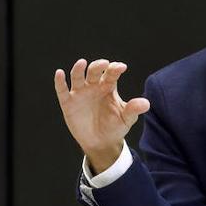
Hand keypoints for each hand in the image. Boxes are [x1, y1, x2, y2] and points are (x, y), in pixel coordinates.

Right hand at [53, 59, 149, 173]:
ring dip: (79, 69)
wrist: (101, 143)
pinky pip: (62, 90)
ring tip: (82, 63)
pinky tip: (60, 73)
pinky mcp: (68, 102)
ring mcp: (80, 93)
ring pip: (77, 77)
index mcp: (108, 86)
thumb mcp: (126, 119)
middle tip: (104, 64)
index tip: (121, 68)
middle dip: (98, 66)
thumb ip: (133, 109)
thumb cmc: (115, 127)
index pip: (111, 73)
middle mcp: (93, 86)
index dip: (115, 68)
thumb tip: (146, 103)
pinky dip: (60, 82)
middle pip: (93, 71)